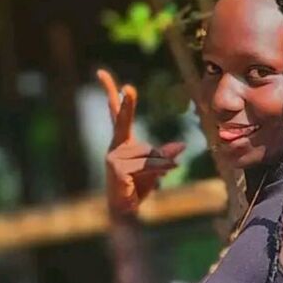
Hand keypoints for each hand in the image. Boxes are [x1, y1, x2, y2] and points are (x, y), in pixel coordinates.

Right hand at [96, 68, 185, 216]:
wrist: (125, 209)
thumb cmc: (138, 186)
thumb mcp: (156, 168)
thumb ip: (165, 156)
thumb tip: (182, 146)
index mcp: (122, 141)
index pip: (116, 113)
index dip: (111, 93)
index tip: (101, 73)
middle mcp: (116, 146)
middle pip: (122, 121)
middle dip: (126, 105)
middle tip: (129, 88)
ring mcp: (114, 157)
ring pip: (148, 153)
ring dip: (160, 166)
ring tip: (158, 177)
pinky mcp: (118, 169)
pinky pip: (147, 165)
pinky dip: (157, 172)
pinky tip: (157, 181)